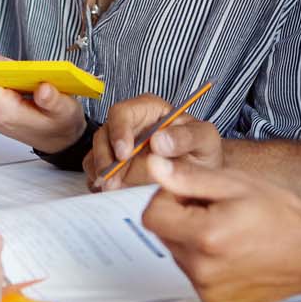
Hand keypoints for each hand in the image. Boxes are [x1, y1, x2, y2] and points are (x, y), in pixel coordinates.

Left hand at [0, 55, 87, 151]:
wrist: (56, 140)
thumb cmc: (58, 126)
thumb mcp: (65, 112)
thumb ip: (53, 101)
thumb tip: (43, 89)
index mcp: (4, 112)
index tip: (15, 66)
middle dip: (3, 69)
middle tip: (25, 77)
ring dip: (2, 75)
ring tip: (23, 85)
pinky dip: (1, 81)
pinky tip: (18, 88)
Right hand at [85, 94, 222, 190]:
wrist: (200, 174)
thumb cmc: (201, 150)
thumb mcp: (204, 140)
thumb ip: (186, 137)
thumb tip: (159, 140)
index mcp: (148, 109)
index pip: (122, 112)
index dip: (119, 131)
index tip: (124, 153)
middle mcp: (128, 124)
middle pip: (104, 135)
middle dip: (106, 158)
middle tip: (113, 180)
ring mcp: (117, 145)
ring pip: (97, 154)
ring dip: (102, 173)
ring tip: (112, 190)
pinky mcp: (113, 165)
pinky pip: (96, 172)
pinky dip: (99, 183)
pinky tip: (109, 192)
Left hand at [140, 155, 300, 301]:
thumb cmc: (281, 217)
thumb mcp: (235, 184)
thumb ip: (188, 177)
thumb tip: (153, 166)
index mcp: (204, 236)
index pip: (151, 214)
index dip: (168, 198)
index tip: (194, 195)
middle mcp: (202, 268)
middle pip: (164, 235)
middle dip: (182, 218)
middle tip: (218, 211)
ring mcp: (207, 289)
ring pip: (178, 254)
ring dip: (193, 240)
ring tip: (229, 232)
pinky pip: (194, 274)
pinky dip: (205, 261)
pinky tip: (232, 253)